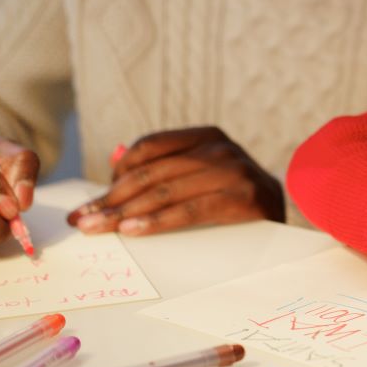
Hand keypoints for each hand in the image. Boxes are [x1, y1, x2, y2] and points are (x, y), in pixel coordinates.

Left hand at [66, 126, 284, 235]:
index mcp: (207, 135)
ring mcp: (234, 170)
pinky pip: (190, 210)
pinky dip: (157, 221)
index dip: (116, 174)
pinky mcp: (244, 197)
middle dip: (111, 199)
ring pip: (165, 192)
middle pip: (151, 172)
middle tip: (82, 221)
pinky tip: (133, 231)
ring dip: (124, 213)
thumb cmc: (234, 197)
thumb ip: (165, 166)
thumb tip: (114, 159)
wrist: (284, 214)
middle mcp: (220, 147)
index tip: (91, 201)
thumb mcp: (202, 173)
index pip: (149, 147)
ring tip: (98, 229)